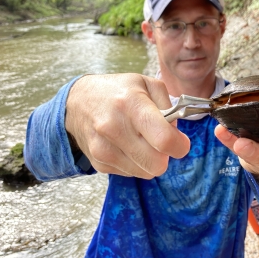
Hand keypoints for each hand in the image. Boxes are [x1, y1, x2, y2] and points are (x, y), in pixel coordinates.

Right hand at [65, 74, 189, 178]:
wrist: (77, 102)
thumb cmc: (118, 91)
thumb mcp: (147, 84)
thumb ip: (169, 106)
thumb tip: (175, 134)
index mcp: (131, 103)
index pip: (164, 139)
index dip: (180, 146)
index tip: (180, 142)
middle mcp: (114, 127)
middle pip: (156, 164)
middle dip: (165, 156)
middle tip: (160, 141)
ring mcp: (103, 148)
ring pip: (145, 172)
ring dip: (149, 160)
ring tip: (139, 140)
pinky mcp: (98, 163)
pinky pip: (130, 174)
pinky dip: (134, 163)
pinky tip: (126, 145)